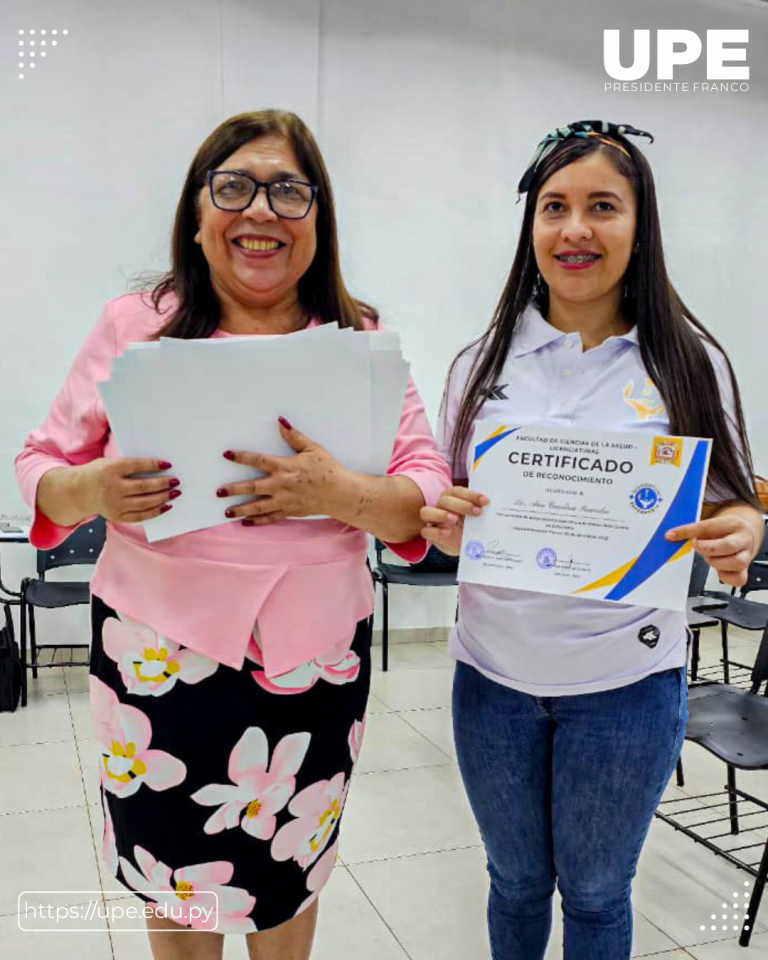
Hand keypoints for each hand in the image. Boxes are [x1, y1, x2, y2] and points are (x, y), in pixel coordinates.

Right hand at [75, 457, 179, 522]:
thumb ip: (130, 465)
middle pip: (143, 487)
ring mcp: (114, 504)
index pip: (136, 466)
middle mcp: (112, 488)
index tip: (168, 464)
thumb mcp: (109, 463)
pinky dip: (155, 512)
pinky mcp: (117, 516)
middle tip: (176, 482)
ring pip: (144, 502)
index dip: (153, 465)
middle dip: (163, 484)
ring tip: (175, 493)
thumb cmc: (99, 473)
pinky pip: (140, 516)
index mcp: (110, 470)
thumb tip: (158, 467)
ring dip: (163, 498)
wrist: (78, 491)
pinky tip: (166, 506)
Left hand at [218, 418, 346, 525]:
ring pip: (257, 507)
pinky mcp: (289, 512)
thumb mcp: (312, 449)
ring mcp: (284, 501)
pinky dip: (257, 522)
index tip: (227, 455)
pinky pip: (270, 518)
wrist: (340, 493)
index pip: (258, 460)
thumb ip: (294, 437)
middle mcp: (281, 485)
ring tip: (226, 512)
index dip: (241, 457)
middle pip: (252, 487)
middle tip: (219, 492)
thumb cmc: (328, 469)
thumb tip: (281, 422)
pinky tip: (246, 523)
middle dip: (233, 489)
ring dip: (241, 509)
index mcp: (284, 467)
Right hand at [419, 486, 489, 556]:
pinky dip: (436, 531)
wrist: (467, 545)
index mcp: (452, 498)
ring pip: (426, 512)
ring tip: (454, 519)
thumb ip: (482, 510)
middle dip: (462, 504)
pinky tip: (447, 532)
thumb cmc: (472, 527)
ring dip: (441, 514)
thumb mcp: (478, 518)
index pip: (457, 491)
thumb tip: (496, 507)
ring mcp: (433, 520)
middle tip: (478, 512)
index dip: (471, 494)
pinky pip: (426, 531)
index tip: (485, 501)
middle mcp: (440, 506)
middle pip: (444, 499)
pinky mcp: (430, 534)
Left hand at [665, 514, 756, 586]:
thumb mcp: (713, 524)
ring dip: (716, 563)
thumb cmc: (726, 530)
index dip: (688, 531)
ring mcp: (747, 555)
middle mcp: (743, 539)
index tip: (672, 535)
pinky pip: (738, 579)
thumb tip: (671, 536)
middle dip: (706, 549)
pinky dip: (725, 577)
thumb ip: (695, 530)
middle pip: (727, 546)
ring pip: (736, 563)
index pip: (708, 526)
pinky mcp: (746, 569)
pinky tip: (718, 569)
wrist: (747, 533)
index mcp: (733, 524)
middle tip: (697, 546)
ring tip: (709, 557)